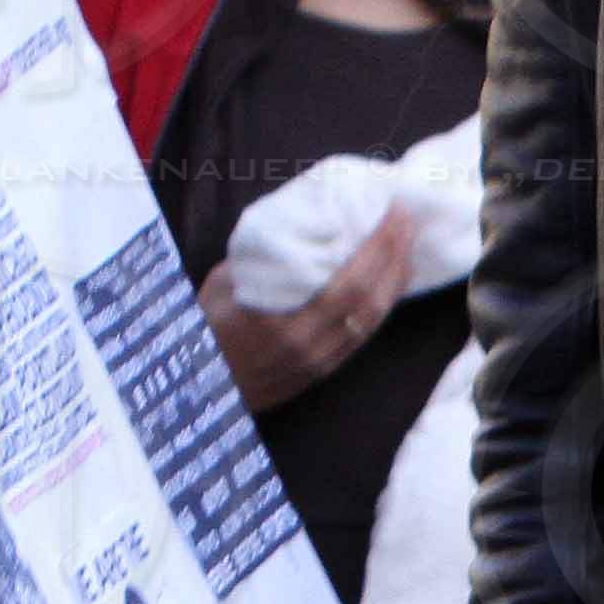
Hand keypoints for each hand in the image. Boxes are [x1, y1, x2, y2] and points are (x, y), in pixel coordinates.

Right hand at [201, 207, 414, 409]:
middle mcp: (308, 346)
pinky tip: (391, 282)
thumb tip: (301, 226)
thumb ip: (263, 260)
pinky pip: (363, 334)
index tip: (394, 212)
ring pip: (372, 321)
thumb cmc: (201, 330)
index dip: (379, 248)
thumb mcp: (222, 285)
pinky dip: (382, 304)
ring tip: (407, 244)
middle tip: (408, 219)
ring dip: (396, 280)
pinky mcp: (323, 372)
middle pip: (370, 300)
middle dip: (396, 256)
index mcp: (281, 322)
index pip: (349, 283)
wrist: (196, 390)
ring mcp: (318, 362)